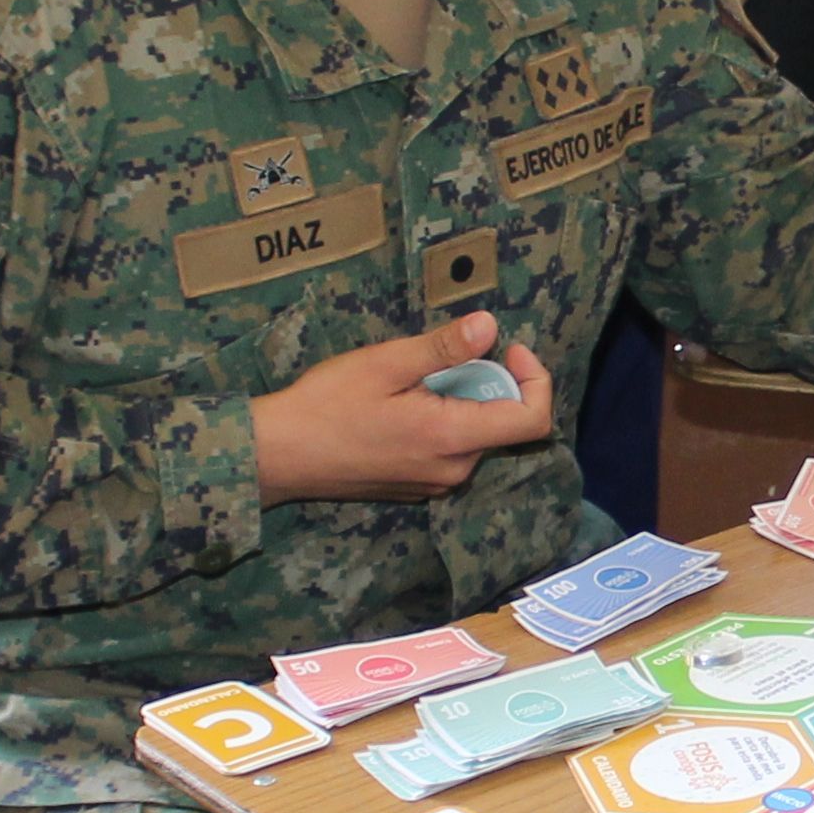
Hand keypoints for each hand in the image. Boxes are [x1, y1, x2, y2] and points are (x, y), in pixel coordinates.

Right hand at [249, 313, 557, 505]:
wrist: (278, 455)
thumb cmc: (326, 405)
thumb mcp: (386, 363)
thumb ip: (444, 348)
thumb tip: (490, 326)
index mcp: (452, 439)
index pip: (533, 420)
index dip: (535, 379)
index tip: (508, 348)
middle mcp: (454, 470)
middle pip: (503, 423)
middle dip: (490, 381)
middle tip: (448, 355)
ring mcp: (435, 483)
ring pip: (476, 435)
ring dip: (464, 401)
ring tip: (417, 378)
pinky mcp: (417, 486)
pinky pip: (451, 450)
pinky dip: (444, 421)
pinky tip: (402, 405)